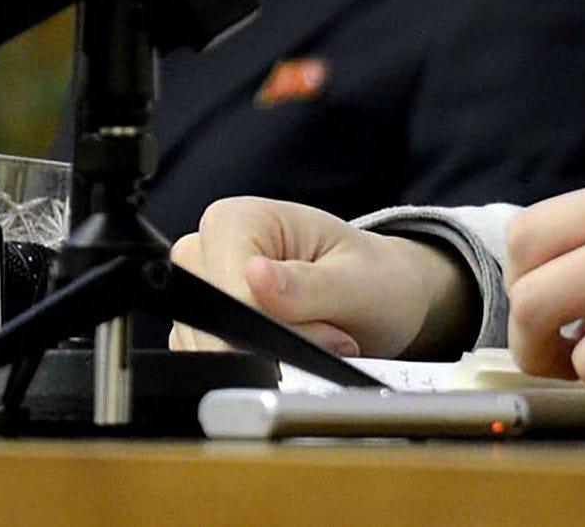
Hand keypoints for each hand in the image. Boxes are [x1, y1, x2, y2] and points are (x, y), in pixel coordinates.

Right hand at [169, 195, 475, 359]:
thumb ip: (307, 285)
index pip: (228, 292)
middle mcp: (206, 249)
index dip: (274, 325)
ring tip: (320, 334)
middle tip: (331, 332)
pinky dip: (261, 365)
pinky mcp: (205, 328)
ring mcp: (202, 291)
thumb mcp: (355, 281)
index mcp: (236, 219)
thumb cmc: (373, 276)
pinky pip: (219, 364)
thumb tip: (253, 276)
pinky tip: (294, 350)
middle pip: (218, 326)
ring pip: (216, 352)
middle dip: (277, 344)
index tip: (325, 328)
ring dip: (271, 358)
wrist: (382, 296)